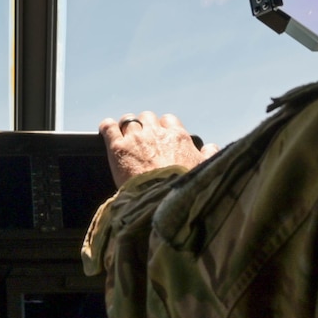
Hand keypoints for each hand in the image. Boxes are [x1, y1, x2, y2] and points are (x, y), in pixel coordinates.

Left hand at [99, 112, 216, 186]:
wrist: (163, 199)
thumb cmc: (186, 188)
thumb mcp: (206, 170)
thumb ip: (209, 156)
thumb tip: (211, 147)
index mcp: (178, 137)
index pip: (169, 121)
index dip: (163, 128)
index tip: (161, 136)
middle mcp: (156, 132)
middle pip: (148, 117)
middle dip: (144, 126)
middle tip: (141, 139)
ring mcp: (136, 138)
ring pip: (129, 120)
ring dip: (126, 126)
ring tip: (123, 135)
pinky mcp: (118, 147)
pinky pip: (108, 127)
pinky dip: (107, 127)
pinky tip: (106, 130)